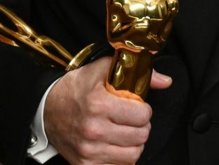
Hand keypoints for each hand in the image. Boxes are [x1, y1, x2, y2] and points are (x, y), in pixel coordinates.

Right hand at [44, 56, 170, 164]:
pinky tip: (115, 146)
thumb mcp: (103, 70)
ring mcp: (88, 150)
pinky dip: (120, 159)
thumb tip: (165, 81)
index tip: (136, 107)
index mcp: (99, 105)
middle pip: (141, 136)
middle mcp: (93, 129)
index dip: (144, 110)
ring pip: (133, 154)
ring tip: (124, 133)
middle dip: (141, 127)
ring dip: (133, 144)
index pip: (143, 115)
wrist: (46, 110)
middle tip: (131, 121)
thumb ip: (137, 72)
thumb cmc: (76, 89)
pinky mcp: (84, 164)